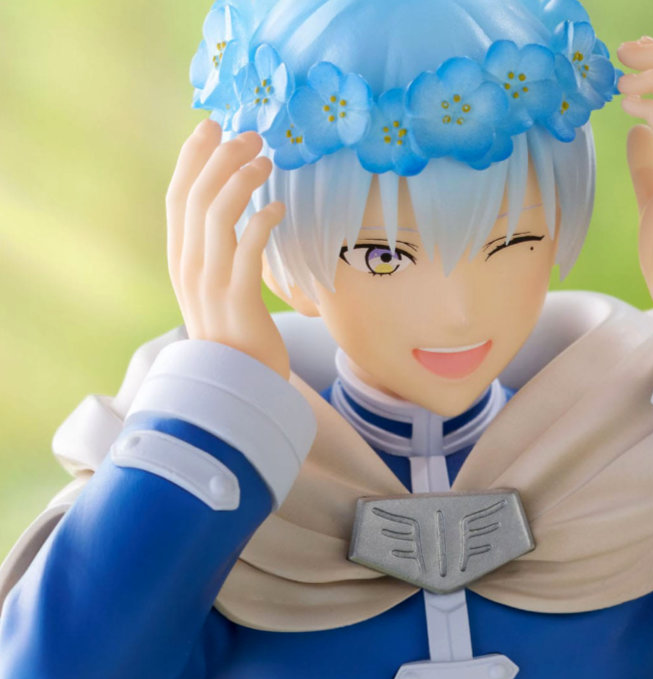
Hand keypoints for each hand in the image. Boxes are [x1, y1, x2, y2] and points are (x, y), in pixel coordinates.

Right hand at [165, 120, 290, 378]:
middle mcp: (188, 266)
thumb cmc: (234, 331)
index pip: (178, 195)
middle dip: (222, 158)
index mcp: (180, 258)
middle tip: (251, 135)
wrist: (235, 385)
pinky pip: (246, 252)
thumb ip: (218, 248)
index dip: (193, 156)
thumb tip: (235, 205)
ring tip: (267, 161)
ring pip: (217, 217)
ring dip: (242, 181)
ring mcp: (209, 284)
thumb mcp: (217, 283)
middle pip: (197, 197)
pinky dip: (261, 224)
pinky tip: (279, 208)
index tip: (211, 125)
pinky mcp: (236, 301)